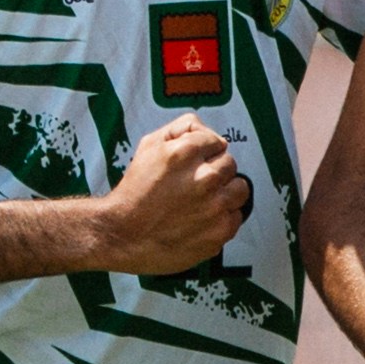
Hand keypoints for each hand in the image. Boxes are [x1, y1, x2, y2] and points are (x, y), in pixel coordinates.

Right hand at [83, 117, 253, 274]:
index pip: (216, 141)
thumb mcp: (148, 147)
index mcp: (184, 154)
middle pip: (230, 164)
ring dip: (226, 192)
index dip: (205, 151)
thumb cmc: (135, 191)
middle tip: (196, 182)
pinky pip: (236, 216)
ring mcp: (215, 207)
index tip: (195, 162)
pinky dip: (223, 217)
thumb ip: (179, 129)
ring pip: (240, 189)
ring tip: (204, 199)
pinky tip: (203, 218)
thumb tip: (203, 128)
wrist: (124, 235)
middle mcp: (204, 178)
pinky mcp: (220, 231)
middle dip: (215, 170)